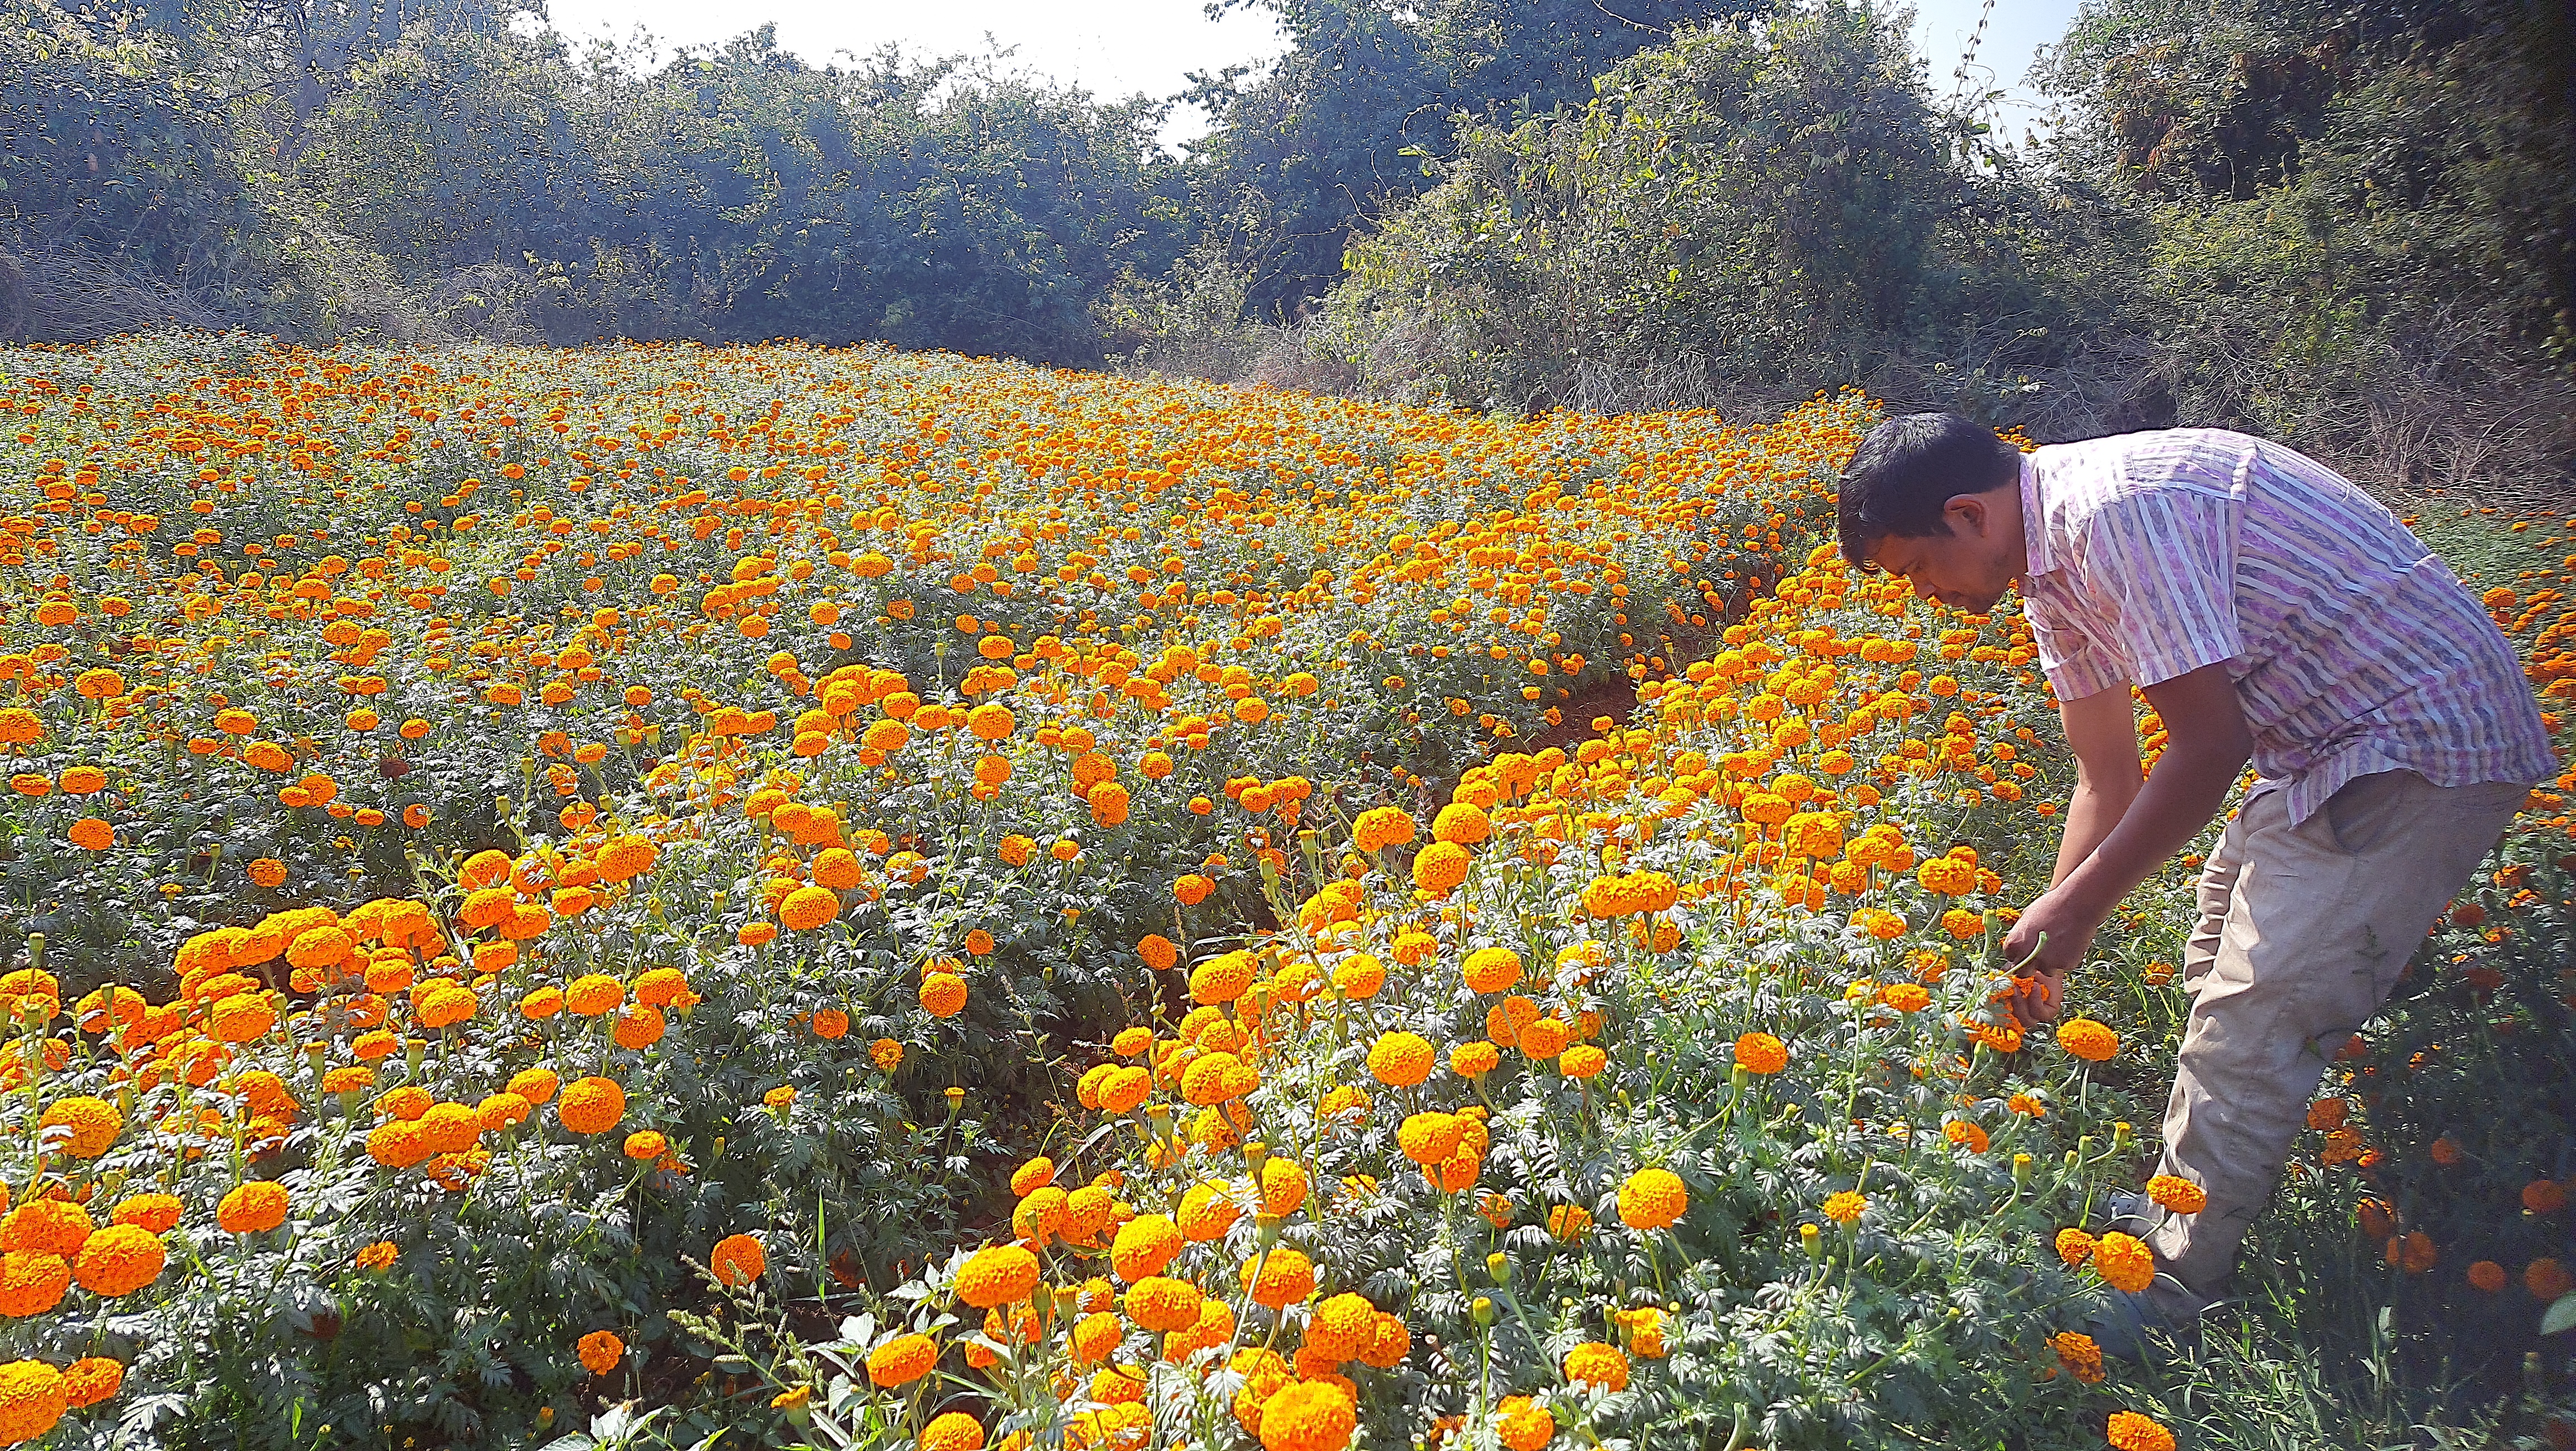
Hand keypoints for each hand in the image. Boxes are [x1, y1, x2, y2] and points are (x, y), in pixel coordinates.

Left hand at [2000, 886, 2100, 1024]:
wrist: (2077, 905)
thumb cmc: (2050, 907)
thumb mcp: (2027, 918)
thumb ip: (2021, 937)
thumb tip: (2020, 946)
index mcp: (2016, 944)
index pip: (2010, 957)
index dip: (2017, 953)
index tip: (2024, 949)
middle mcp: (2030, 957)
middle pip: (2024, 972)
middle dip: (2029, 966)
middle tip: (2037, 955)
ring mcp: (2049, 963)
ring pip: (2046, 970)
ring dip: (2049, 962)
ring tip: (2057, 945)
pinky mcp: (2067, 965)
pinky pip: (2063, 966)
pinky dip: (2064, 958)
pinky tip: (2068, 943)